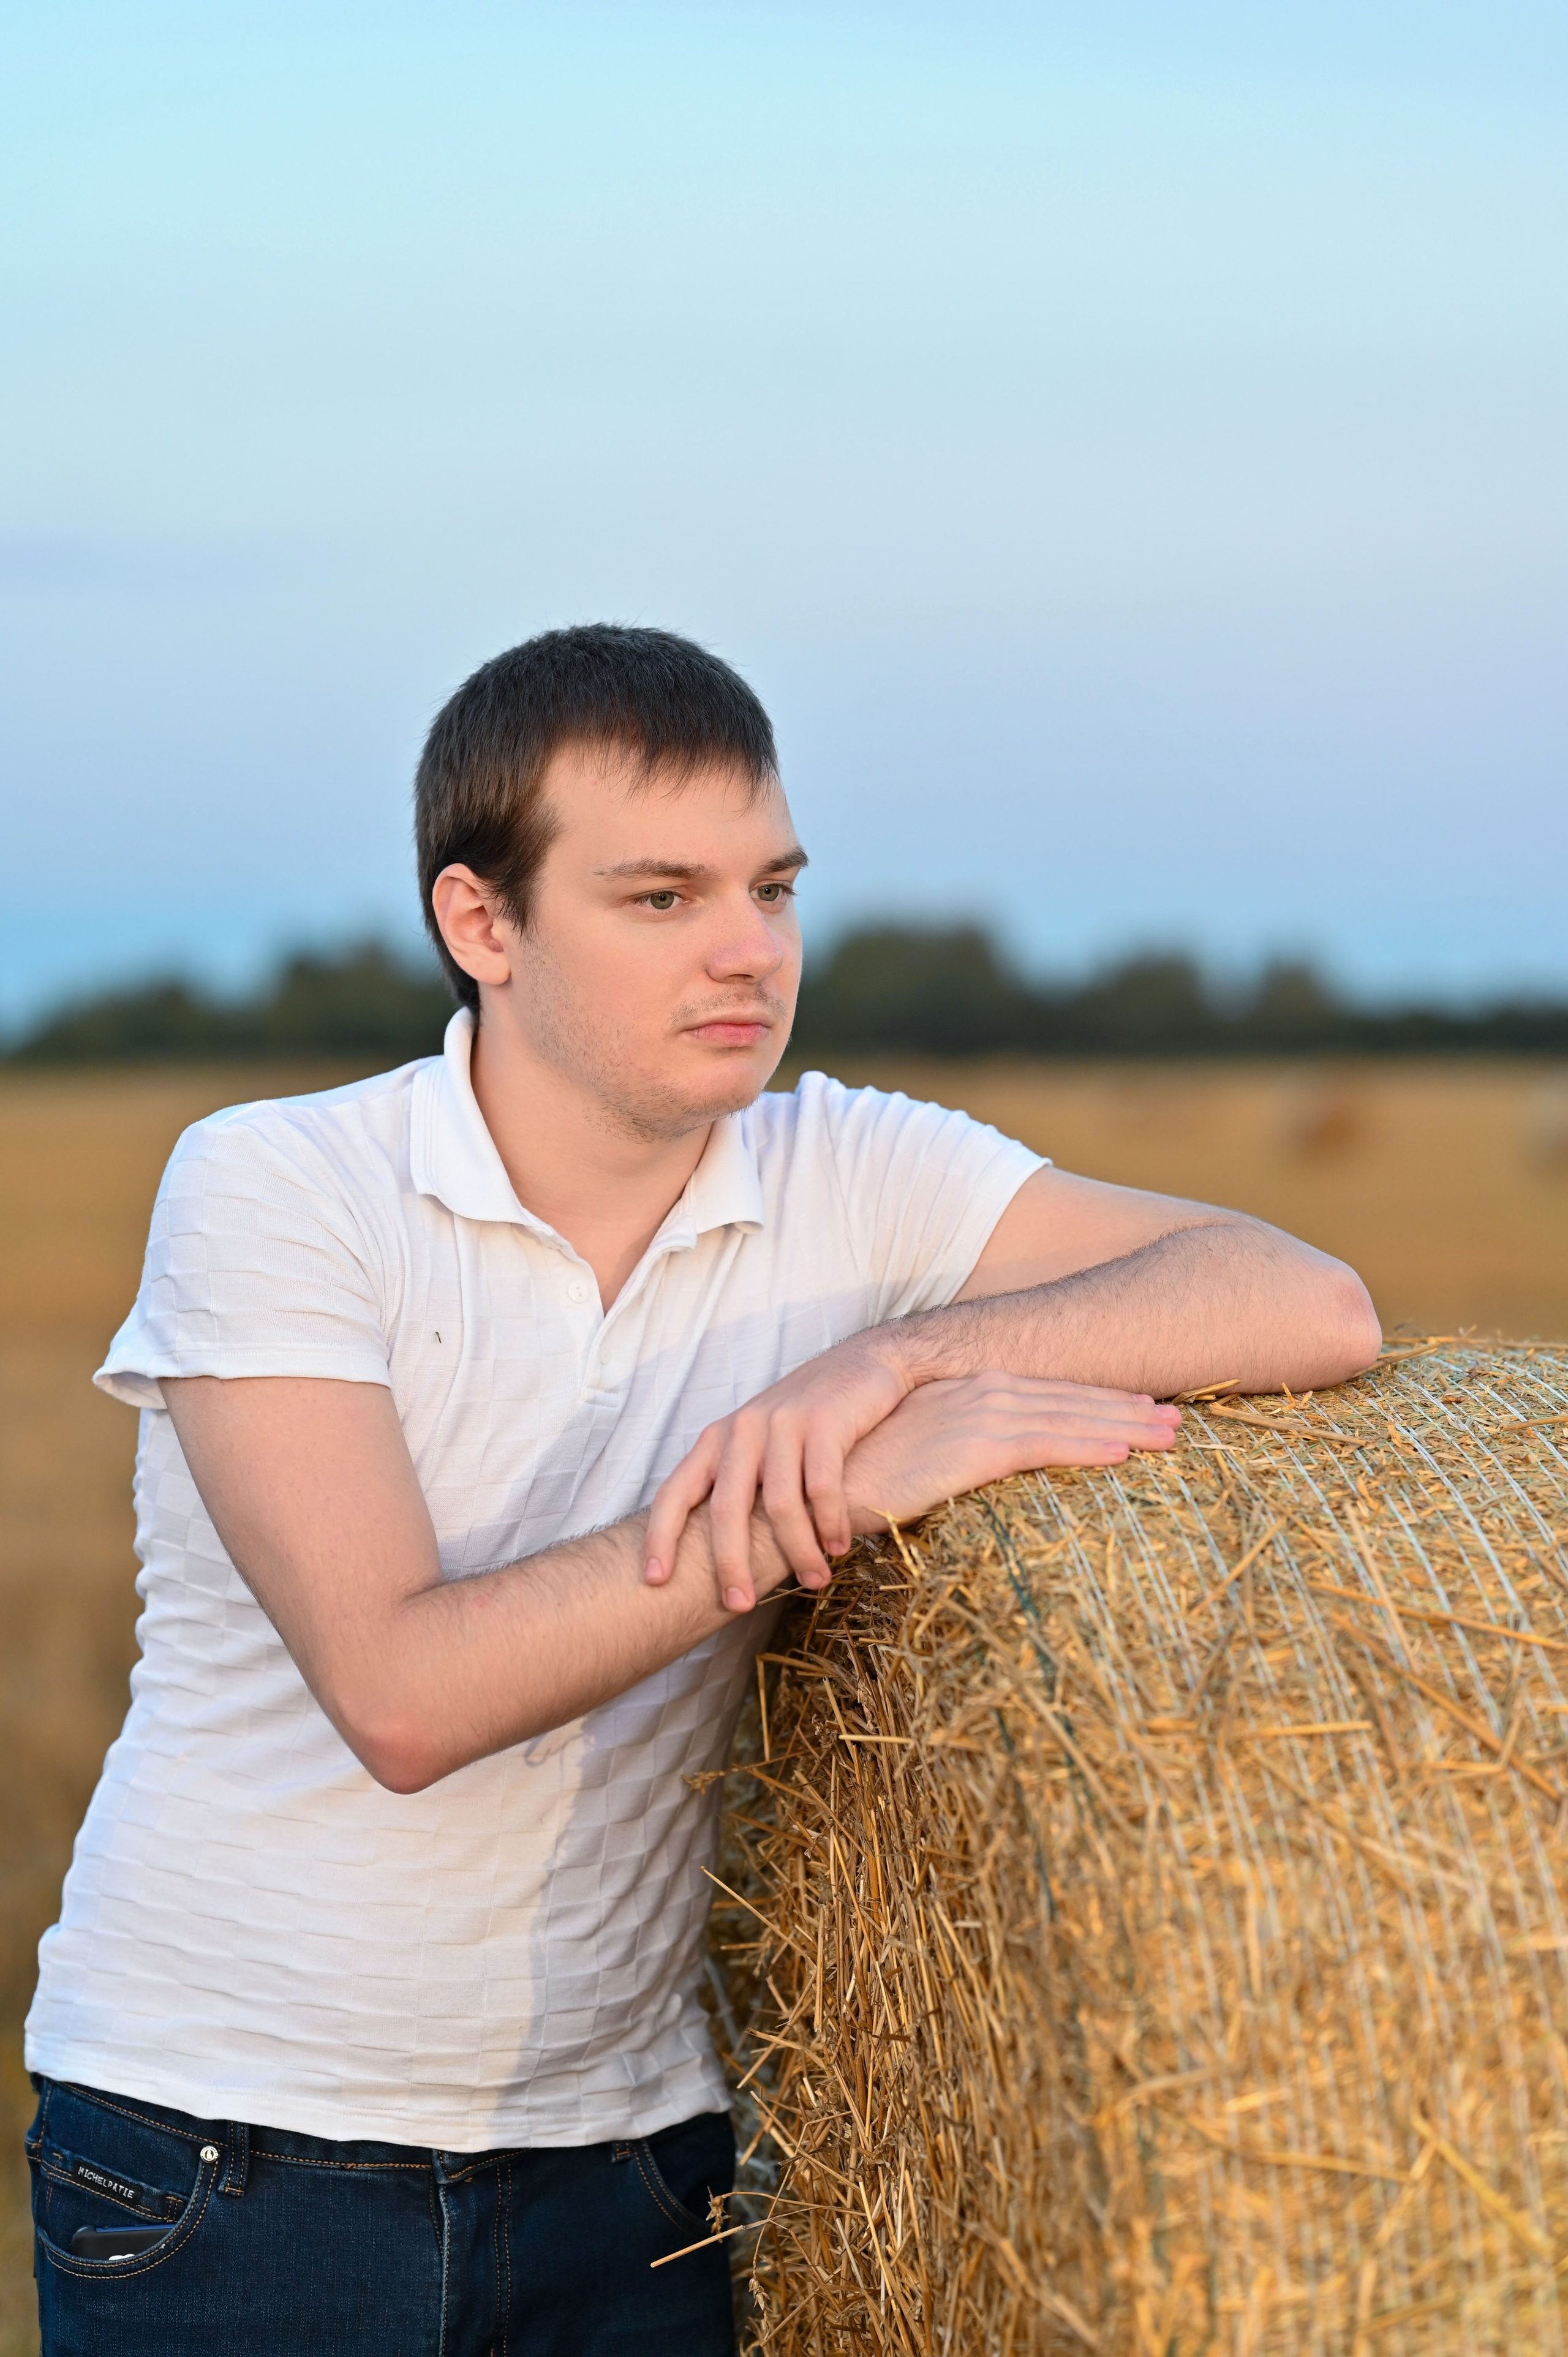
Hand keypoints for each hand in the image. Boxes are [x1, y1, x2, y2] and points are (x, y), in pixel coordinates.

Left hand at [644, 1337, 908, 1610]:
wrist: (863, 1365)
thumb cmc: (807, 1418)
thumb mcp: (759, 1443)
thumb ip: (738, 1483)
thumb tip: (715, 1552)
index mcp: (717, 1439)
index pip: (675, 1491)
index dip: (659, 1537)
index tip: (655, 1580)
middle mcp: (742, 1429)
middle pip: (725, 1509)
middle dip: (730, 1564)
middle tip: (739, 1605)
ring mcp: (782, 1423)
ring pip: (779, 1504)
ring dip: (798, 1552)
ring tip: (816, 1580)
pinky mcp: (824, 1421)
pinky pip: (822, 1486)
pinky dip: (830, 1523)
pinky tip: (840, 1546)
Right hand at [842, 1372, 1180, 1535]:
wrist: (819, 1480)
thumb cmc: (858, 1475)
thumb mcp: (917, 1454)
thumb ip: (954, 1452)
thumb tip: (978, 1466)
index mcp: (968, 1393)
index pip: (1047, 1395)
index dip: (1096, 1402)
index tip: (1138, 1407)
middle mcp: (980, 1393)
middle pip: (1069, 1401)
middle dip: (1127, 1409)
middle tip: (1177, 1418)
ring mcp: (978, 1416)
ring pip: (1069, 1419)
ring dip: (1125, 1427)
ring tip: (1171, 1435)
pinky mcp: (973, 1446)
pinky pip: (1045, 1446)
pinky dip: (1088, 1448)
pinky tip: (1125, 1454)